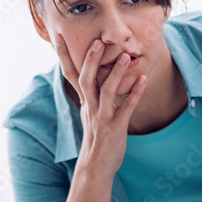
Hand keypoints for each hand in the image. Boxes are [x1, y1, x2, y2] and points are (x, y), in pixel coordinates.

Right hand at [54, 34, 146, 174]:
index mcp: (83, 101)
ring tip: (126, 56)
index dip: (63, 55)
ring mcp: (102, 117)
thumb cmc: (96, 137)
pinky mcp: (115, 128)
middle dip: (91, 59)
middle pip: (85, 79)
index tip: (57, 35)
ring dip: (116, 73)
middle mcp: (90, 107)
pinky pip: (126, 108)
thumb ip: (90, 95)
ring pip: (106, 92)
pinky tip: (143, 81)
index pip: (70, 74)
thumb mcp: (90, 113)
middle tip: (98, 40)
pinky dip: (134, 94)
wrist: (95, 166)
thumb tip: (91, 76)